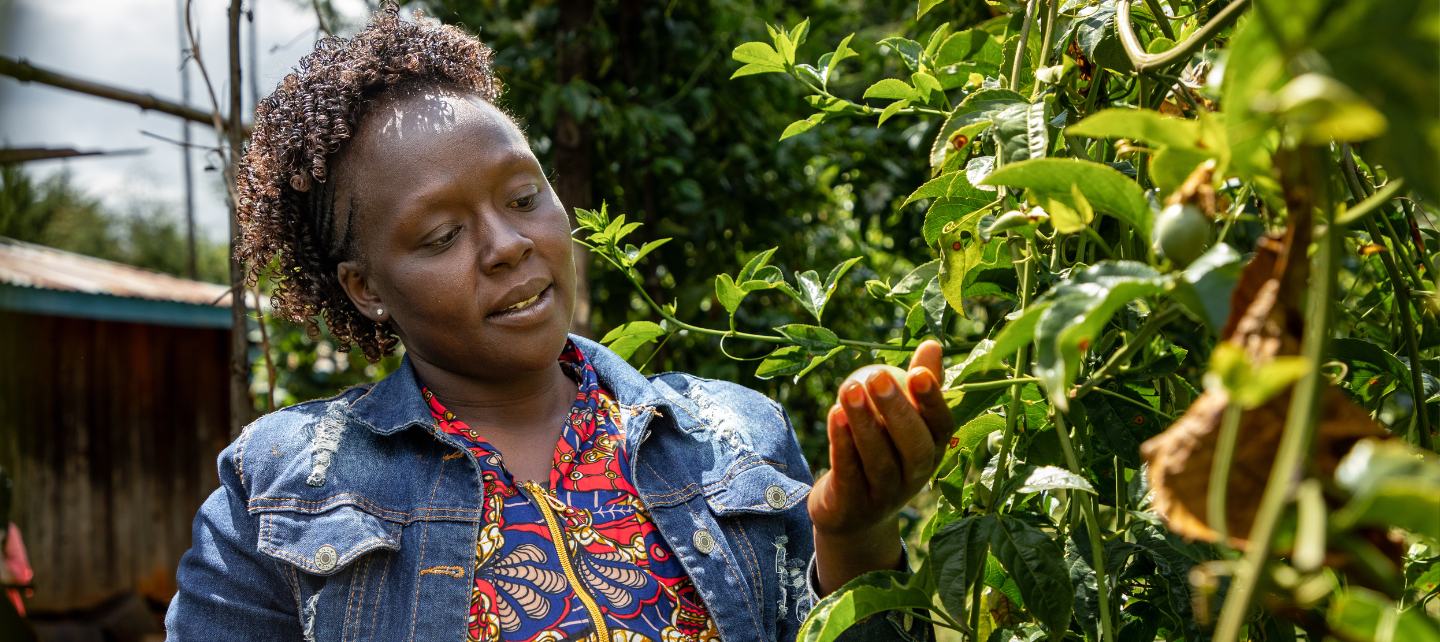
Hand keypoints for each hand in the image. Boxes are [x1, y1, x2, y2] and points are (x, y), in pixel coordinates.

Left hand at [808, 340, 952, 592]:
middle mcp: (916, 477)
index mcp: (934, 452)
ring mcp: (886, 496)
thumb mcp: (904, 424)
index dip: (933, 402)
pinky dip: (842, 444)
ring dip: (864, 423)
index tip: (919, 372)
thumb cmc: (885, 454)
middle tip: (877, 375)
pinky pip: (849, 473)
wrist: (855, 516)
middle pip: (914, 446)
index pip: (942, 427)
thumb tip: (932, 343)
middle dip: (897, 410)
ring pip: (879, 460)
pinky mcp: (854, 507)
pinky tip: (834, 414)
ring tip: (850, 388)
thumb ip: (918, 387)